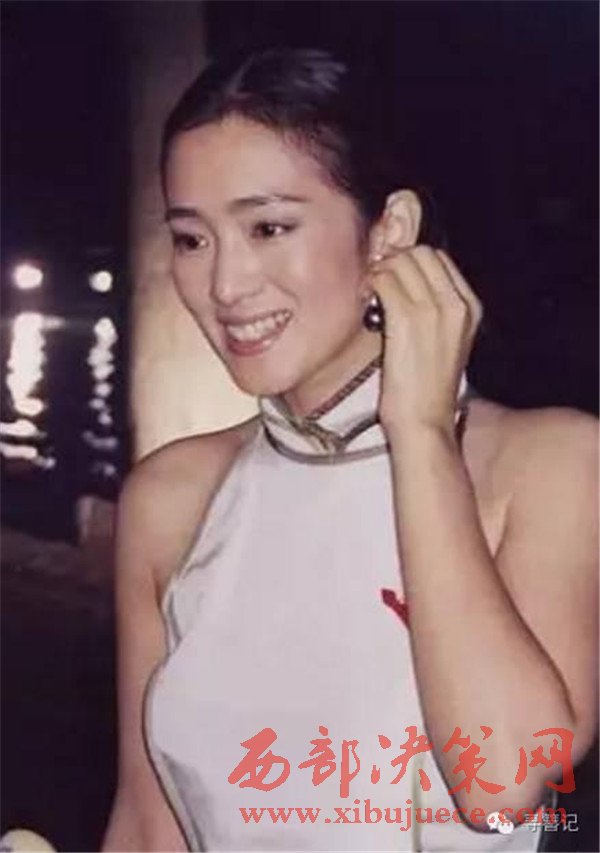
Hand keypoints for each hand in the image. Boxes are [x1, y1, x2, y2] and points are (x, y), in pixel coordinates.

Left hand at [367, 245, 482, 437]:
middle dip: (395, 260)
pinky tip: (366, 299)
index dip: (411, 261)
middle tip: (377, 280)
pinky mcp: (408, 320)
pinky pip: (384, 281)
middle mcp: (457, 304)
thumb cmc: (426, 388)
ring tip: (370, 291)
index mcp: (471, 307)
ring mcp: (434, 310)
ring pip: (401, 262)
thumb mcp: (443, 341)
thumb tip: (400, 280)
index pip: (439, 259)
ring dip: (380, 271)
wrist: (424, 422)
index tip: (392, 274)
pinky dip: (371, 284)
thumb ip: (432, 309)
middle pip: (421, 253)